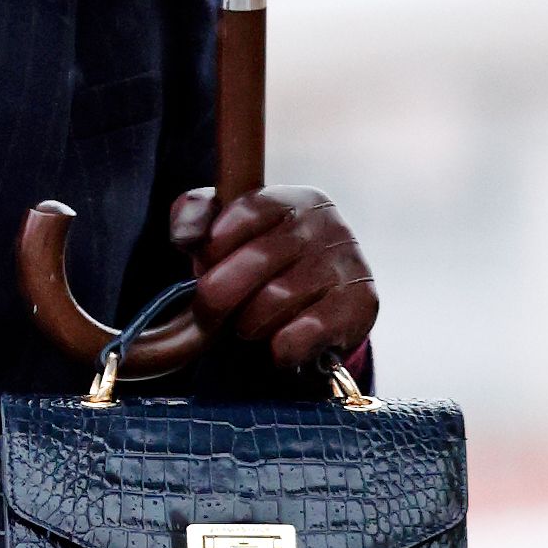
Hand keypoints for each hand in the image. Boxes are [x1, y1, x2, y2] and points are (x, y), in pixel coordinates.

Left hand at [166, 183, 379, 374]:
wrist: (314, 310)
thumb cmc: (257, 264)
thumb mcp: (221, 231)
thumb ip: (194, 215)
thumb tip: (186, 236)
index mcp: (291, 200)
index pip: (247, 211)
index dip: (216, 247)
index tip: (206, 267)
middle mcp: (326, 224)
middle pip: (257, 260)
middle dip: (220, 295)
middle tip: (214, 310)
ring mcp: (348, 263)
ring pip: (274, 301)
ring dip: (249, 323)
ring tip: (252, 322)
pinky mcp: (362, 304)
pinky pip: (301, 335)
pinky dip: (279, 347)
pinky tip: (279, 344)